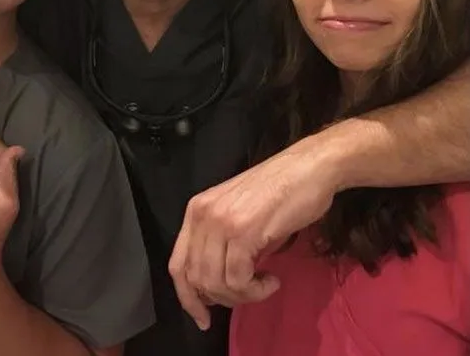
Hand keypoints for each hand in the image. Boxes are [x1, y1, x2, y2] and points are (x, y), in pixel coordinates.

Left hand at [168, 138, 338, 329]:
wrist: (309, 167)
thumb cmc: (281, 190)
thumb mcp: (239, 215)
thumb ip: (222, 245)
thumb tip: (219, 286)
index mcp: (197, 209)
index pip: (177, 265)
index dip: (187, 297)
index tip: (202, 317)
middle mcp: (202, 214)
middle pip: (195, 279)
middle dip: (221, 299)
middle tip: (248, 294)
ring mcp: (221, 221)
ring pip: (215, 283)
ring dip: (242, 296)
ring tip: (263, 284)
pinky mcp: (243, 231)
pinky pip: (238, 279)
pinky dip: (255, 290)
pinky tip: (272, 280)